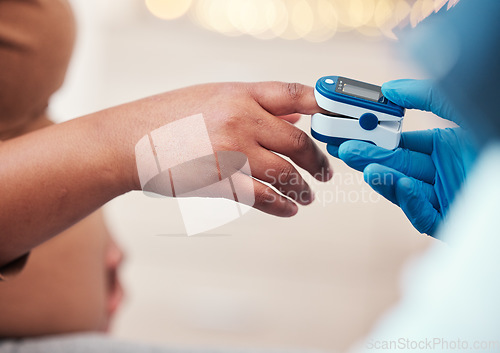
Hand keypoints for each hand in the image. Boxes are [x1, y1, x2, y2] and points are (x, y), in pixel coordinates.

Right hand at [119, 82, 332, 216]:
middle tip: (324, 172)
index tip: (340, 121)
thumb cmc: (169, 116)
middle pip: (299, 143)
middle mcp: (241, 120)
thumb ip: (257, 105)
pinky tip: (290, 209)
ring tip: (309, 196)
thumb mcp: (214, 97)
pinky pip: (263, 198)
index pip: (296, 95)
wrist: (130, 141)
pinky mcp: (220, 182)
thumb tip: (295, 116)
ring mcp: (232, 152)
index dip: (325, 107)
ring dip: (303, 188)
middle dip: (317, 161)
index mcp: (240, 94)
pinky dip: (282, 206)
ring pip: (286, 174)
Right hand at [326, 79, 476, 235]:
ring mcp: (445, 197)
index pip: (399, 142)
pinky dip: (413, 202)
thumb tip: (391, 88)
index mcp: (443, 147)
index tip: (351, 128)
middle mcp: (441, 172)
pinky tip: (405, 185)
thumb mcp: (465, 107)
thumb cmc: (493, 134)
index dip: (374, 136)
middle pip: (395, 164)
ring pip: (405, 191)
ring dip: (383, 179)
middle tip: (344, 146)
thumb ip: (428, 95)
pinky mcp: (450, 221)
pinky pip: (425, 215)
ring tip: (364, 165)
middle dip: (368, 155)